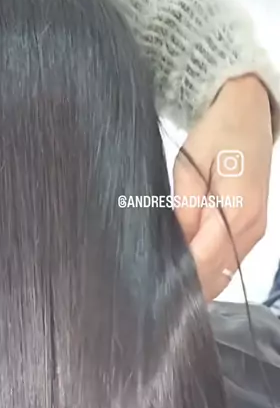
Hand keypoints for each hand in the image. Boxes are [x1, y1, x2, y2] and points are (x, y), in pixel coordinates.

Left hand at [173, 74, 273, 299]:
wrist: (249, 112)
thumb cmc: (216, 134)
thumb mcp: (187, 168)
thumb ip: (183, 211)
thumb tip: (175, 247)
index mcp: (236, 212)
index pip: (203, 262)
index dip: (178, 279)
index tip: (152, 288)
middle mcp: (251, 228)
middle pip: (215, 275)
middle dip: (185, 287)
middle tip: (151, 295)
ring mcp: (256, 232)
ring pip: (223, 274)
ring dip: (197, 283)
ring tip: (164, 288)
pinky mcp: (253, 231)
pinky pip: (229, 263)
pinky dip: (208, 272)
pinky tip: (185, 274)